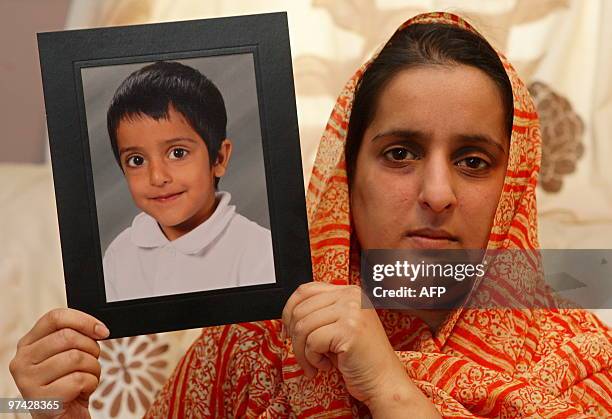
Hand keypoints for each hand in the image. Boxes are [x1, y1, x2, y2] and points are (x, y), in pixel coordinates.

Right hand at [9, 308, 108, 418]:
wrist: (62, 418)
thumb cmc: (67, 384)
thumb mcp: (67, 355)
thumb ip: (75, 337)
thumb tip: (98, 328)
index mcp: (28, 344)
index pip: (55, 317)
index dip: (84, 320)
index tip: (102, 331)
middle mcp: (22, 360)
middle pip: (69, 337)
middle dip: (92, 348)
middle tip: (92, 361)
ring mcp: (28, 381)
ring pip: (76, 358)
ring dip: (93, 368)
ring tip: (86, 378)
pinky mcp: (41, 399)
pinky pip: (79, 380)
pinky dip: (90, 384)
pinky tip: (81, 391)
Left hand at [282, 283, 439, 417]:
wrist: (384, 381)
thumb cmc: (360, 358)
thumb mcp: (338, 327)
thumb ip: (319, 313)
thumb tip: (287, 317)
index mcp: (349, 292)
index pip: (305, 290)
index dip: (289, 311)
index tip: (288, 331)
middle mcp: (352, 296)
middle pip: (300, 309)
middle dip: (294, 338)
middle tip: (303, 355)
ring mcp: (352, 311)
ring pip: (303, 326)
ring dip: (302, 352)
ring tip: (314, 363)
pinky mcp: (350, 329)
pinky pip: (312, 341)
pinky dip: (313, 359)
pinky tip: (326, 365)